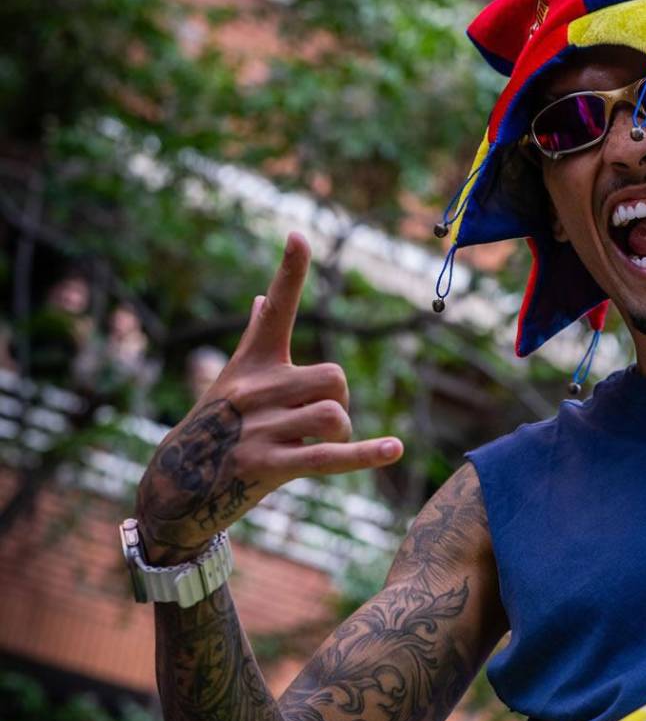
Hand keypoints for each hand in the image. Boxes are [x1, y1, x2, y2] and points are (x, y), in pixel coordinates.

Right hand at [135, 233, 403, 564]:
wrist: (176, 485)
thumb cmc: (214, 425)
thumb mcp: (231, 378)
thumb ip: (255, 337)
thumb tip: (262, 298)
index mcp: (254, 362)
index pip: (277, 309)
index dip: (290, 273)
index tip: (298, 235)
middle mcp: (257, 389)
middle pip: (334, 379)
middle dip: (338, 401)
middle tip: (314, 423)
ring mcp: (261, 428)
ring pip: (335, 415)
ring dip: (340, 433)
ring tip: (315, 445)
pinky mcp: (269, 466)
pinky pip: (328, 457)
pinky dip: (365, 455)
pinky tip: (395, 450)